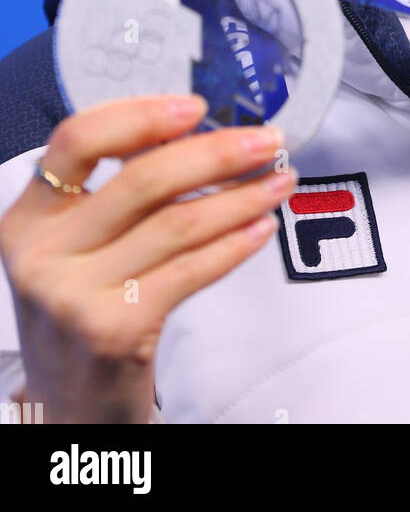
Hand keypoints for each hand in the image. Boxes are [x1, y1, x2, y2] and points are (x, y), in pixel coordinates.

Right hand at [0, 94, 296, 423]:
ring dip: (241, 195)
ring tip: (279, 182)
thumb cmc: (87, 309)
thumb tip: (201, 133)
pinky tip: (261, 228)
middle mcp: (41, 253)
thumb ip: (117, 194)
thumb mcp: (77, 248)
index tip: (195, 106)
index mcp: (29, 217)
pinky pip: (191, 270)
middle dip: (217, 152)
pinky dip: (235, 244)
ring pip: (178, 222)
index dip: (140, 114)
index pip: (77, 139)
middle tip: (267, 141)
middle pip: (143, 179)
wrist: (73, 406)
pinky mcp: (113, 330)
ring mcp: (73, 295)